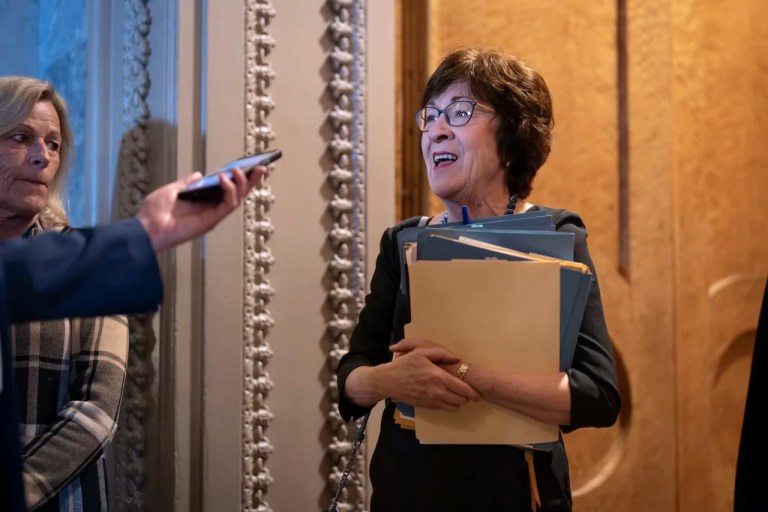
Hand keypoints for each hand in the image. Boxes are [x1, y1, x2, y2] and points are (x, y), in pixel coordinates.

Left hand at [137, 166, 264, 251]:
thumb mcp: (172, 190)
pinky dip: (229, 192)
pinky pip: (227, 206)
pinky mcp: (211, 221)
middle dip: (250, 181)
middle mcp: (211, 209)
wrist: (146, 227)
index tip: (248, 166)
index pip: (226, 190)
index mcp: (203, 201)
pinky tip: (224, 179)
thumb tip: (199, 175)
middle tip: (260, 168)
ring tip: (237, 171)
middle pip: (237, 195)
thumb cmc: (154, 212)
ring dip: (241, 184)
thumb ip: (187, 183)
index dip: (239, 179)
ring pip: (236, 199)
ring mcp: (212, 215)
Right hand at [375, 340, 479, 410]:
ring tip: (458, 395)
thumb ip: (441, 353)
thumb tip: (457, 359)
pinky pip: (444, 409)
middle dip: (467, 397)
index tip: (478, 394)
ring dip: (458, 402)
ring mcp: (432, 400)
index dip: (473, 393)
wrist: (388, 381)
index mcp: (438, 376)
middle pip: (461, 400)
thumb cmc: (405, 364)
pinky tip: (447, 398)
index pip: (462, 389)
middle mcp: (437, 391)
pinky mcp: (426, 406)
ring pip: (453, 407)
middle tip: (469, 393)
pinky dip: (449, 405)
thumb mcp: (421, 352)